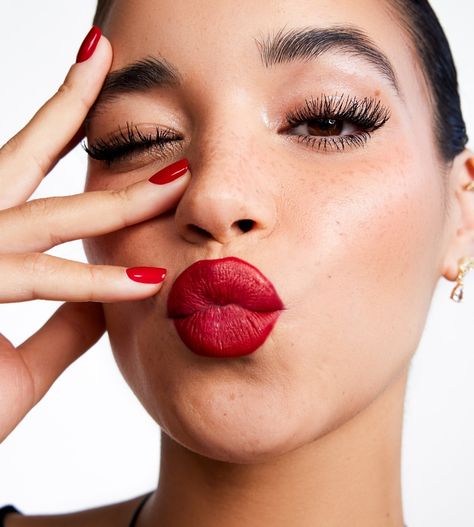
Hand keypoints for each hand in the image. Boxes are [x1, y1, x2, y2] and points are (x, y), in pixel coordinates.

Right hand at [0, 30, 189, 441]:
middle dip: (68, 107)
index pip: (21, 175)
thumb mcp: (21, 360)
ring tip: (178, 175)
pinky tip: (147, 279)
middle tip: (107, 60)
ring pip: (41, 216)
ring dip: (116, 200)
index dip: (58, 133)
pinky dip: (91, 284)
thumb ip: (67, 322)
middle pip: (17, 156)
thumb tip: (113, 296)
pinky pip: (32, 281)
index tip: (97, 107)